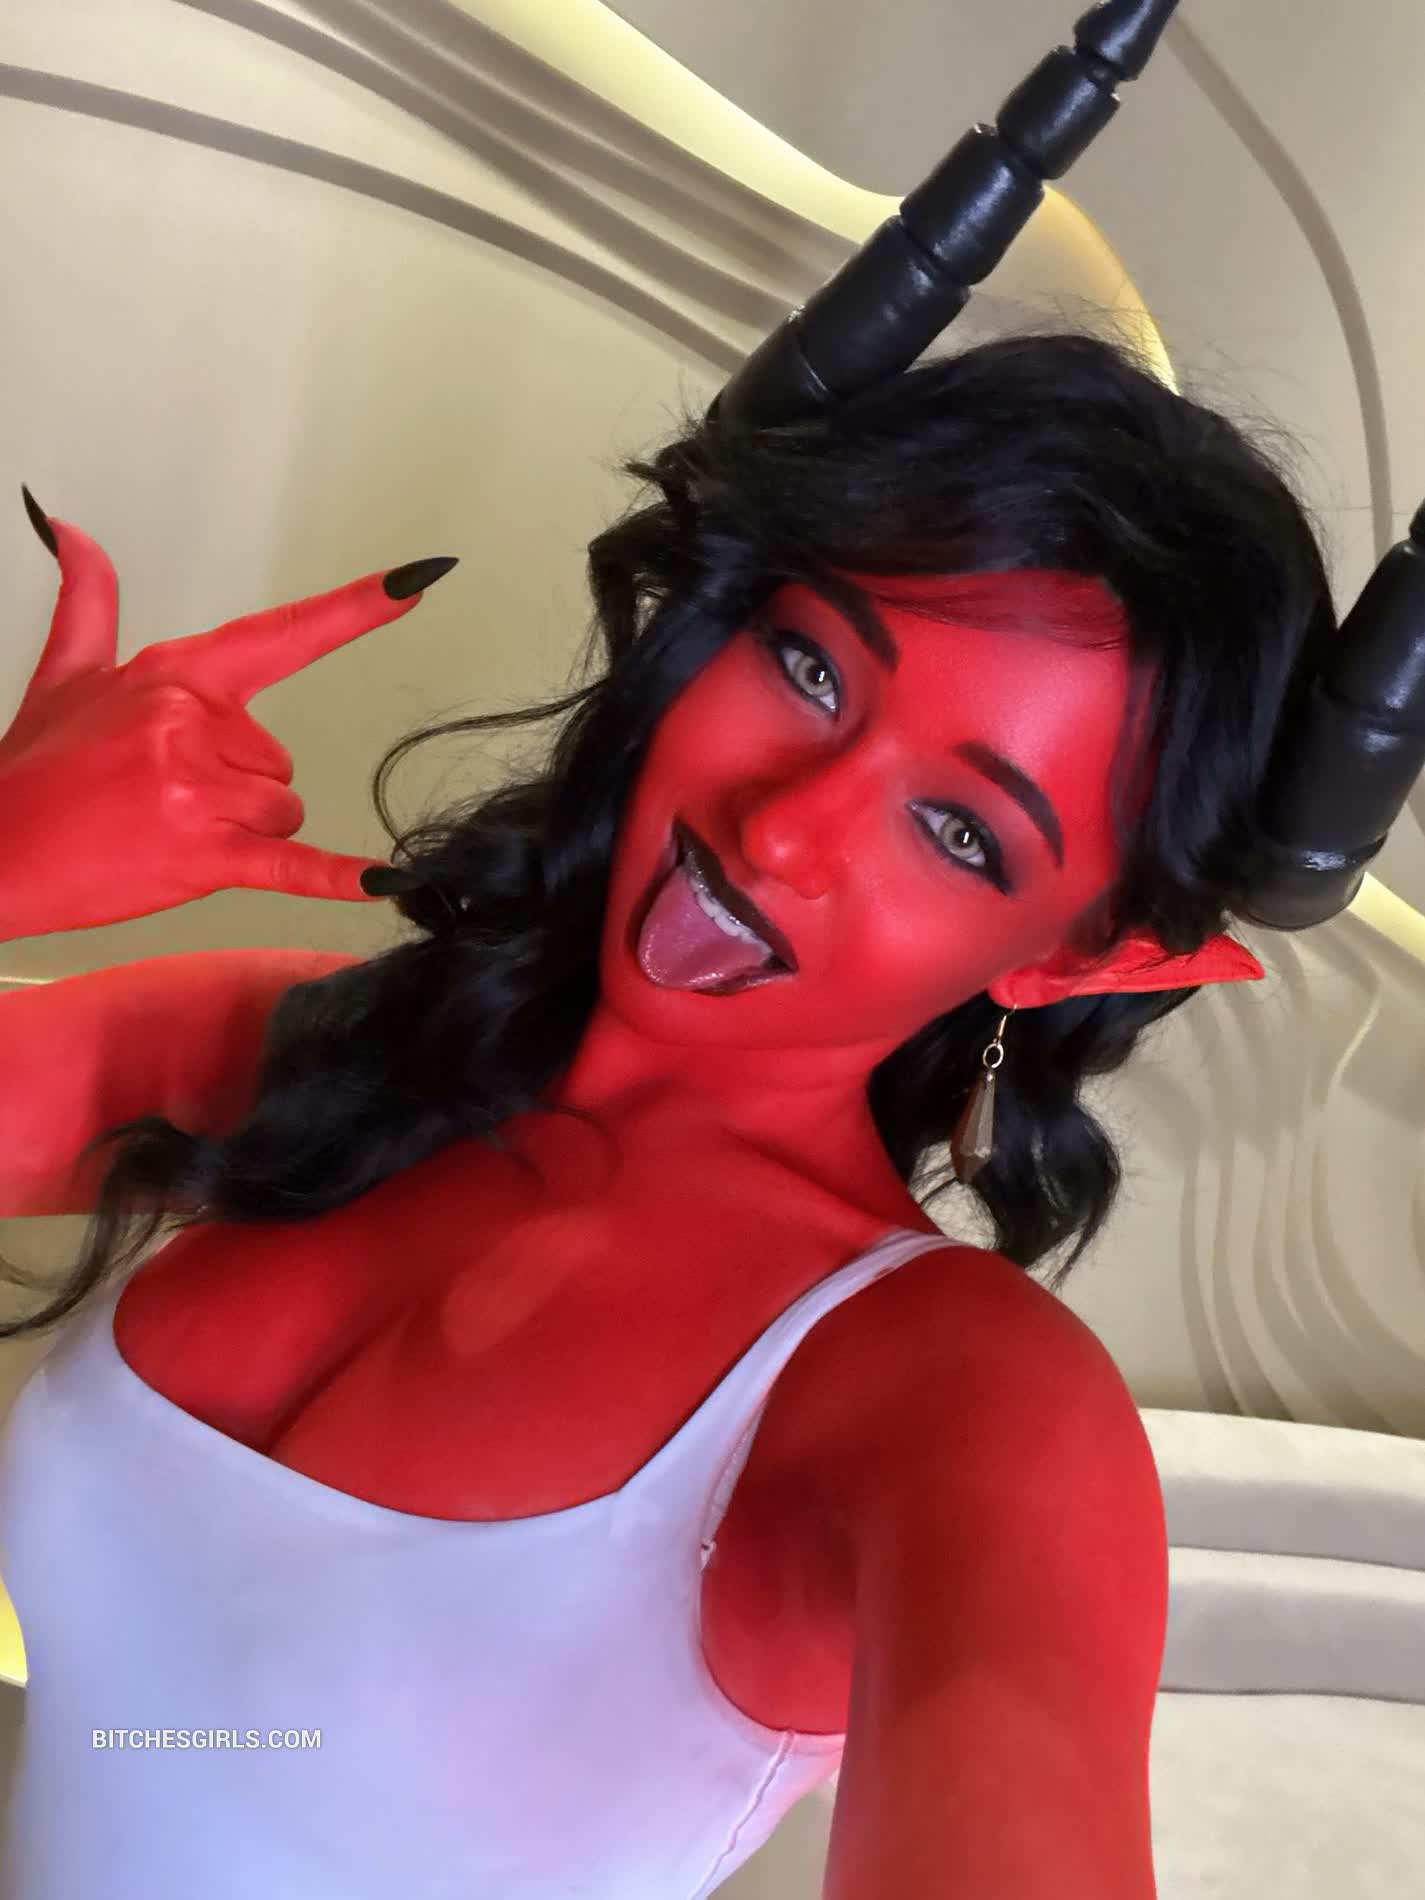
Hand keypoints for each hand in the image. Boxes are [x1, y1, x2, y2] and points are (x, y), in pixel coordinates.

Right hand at [0, 487, 456, 938]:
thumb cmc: (33, 774)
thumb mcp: (62, 676)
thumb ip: (87, 601)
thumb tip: (68, 528)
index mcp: (175, 676)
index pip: (282, 634)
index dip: (354, 609)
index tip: (416, 582)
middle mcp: (195, 723)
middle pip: (278, 760)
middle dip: (235, 784)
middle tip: (161, 798)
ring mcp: (201, 790)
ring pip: (284, 808)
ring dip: (242, 828)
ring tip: (167, 831)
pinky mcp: (206, 856)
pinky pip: (291, 864)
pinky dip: (335, 877)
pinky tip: (385, 883)